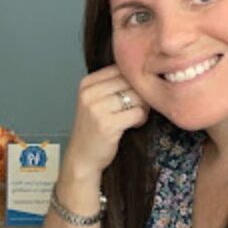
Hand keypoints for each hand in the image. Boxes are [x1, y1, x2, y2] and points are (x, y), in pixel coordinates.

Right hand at [63, 65, 149, 180]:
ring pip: (136, 97)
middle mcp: (89, 93)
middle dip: (140, 94)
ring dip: (142, 107)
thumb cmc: (94, 129)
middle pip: (130, 81)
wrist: (82, 158)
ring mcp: (96, 109)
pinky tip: (134, 125)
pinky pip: (137, 113)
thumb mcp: (96, 101)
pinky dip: (140, 119)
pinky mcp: (107, 124)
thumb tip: (145, 72)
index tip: (133, 94)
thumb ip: (113, 85)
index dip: (134, 80)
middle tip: (138, 107)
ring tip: (135, 117)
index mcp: (87, 83)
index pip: (121, 68)